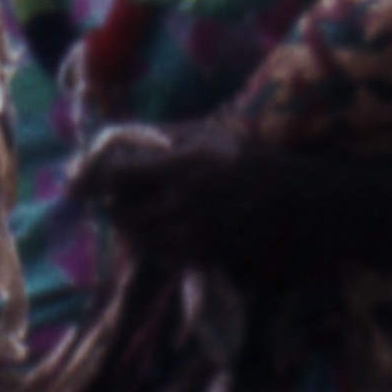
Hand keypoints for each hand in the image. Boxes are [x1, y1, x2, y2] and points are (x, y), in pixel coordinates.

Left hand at [79, 120, 265, 264]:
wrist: (294, 202)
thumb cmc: (250, 160)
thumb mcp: (211, 135)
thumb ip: (167, 135)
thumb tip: (125, 138)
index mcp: (179, 168)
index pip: (119, 177)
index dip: (103, 178)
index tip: (98, 178)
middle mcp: (181, 203)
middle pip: (122, 213)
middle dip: (114, 206)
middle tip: (115, 201)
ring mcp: (192, 234)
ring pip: (139, 239)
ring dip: (131, 230)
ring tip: (137, 218)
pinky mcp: (204, 256)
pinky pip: (162, 256)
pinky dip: (154, 247)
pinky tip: (163, 233)